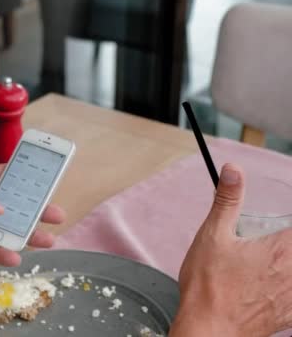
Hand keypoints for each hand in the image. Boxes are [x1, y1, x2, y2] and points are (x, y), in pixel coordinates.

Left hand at [0, 165, 65, 282]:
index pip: (3, 177)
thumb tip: (0, 206)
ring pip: (10, 230)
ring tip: (48, 240)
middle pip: (14, 206)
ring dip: (29, 234)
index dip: (24, 175)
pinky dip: (6, 254)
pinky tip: (15, 257)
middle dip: (36, 209)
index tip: (46, 176)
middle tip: (57, 213)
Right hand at [170, 164, 291, 335]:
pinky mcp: (289, 315)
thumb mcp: (212, 235)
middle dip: (285, 244)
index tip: (282, 229)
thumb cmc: (208, 287)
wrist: (208, 329)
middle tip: (268, 243)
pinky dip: (289, 289)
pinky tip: (278, 284)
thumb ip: (226, 201)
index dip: (289, 227)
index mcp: (280, 249)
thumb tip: (233, 171)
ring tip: (272, 262)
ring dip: (288, 265)